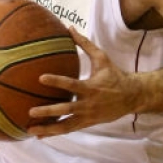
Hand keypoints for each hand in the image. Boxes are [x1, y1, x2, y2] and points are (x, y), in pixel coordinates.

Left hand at [26, 27, 141, 136]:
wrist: (132, 96)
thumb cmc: (115, 75)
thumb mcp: (102, 58)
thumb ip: (84, 44)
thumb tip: (70, 28)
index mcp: (91, 87)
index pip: (72, 84)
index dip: (57, 82)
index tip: (41, 78)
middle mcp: (89, 104)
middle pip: (66, 109)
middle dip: (48, 111)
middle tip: (31, 110)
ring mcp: (88, 116)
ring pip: (66, 125)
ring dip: (48, 128)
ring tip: (31, 129)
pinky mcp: (88, 123)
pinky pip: (69, 129)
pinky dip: (55, 132)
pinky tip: (40, 134)